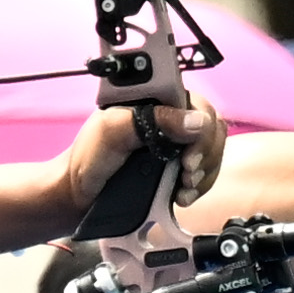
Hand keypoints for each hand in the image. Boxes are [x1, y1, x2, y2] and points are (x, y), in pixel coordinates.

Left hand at [62, 91, 226, 209]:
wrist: (79, 195)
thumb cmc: (88, 159)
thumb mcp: (112, 132)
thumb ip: (152, 120)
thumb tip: (197, 122)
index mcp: (155, 97)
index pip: (197, 103)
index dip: (202, 129)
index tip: (189, 156)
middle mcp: (170, 115)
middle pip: (212, 127)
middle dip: (205, 155)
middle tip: (187, 175)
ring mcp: (177, 141)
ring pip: (214, 149)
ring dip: (205, 173)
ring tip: (184, 189)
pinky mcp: (180, 164)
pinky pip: (208, 169)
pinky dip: (202, 184)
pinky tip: (183, 195)